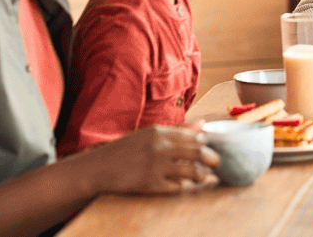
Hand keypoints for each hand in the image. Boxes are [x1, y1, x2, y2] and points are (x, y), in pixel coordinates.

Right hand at [87, 125, 219, 194]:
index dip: (208, 144)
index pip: (194, 136)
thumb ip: (177, 131)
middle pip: (198, 151)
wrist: (97, 168)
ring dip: (201, 176)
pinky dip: (183, 187)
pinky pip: (176, 188)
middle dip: (212, 159)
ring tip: (202, 177)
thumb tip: (203, 124)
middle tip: (216, 164)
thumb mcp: (148, 134)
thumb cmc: (125, 150)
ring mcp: (155, 166)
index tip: (211, 148)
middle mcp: (159, 147)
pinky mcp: (150, 184)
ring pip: (191, 171)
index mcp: (159, 132)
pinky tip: (183, 186)